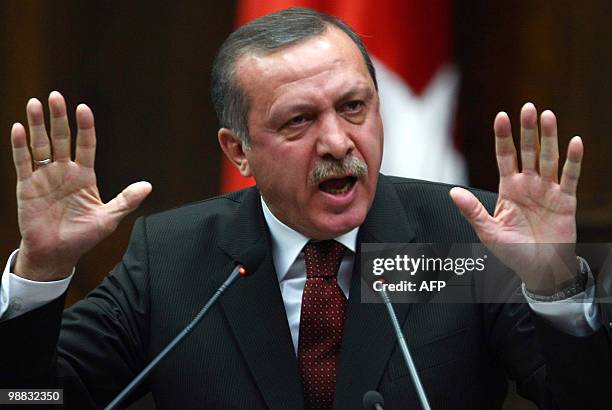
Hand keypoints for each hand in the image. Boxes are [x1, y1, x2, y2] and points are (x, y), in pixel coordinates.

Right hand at [11, 91, 151, 280]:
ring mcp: (44, 177)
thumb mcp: (109, 218)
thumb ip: (126, 200)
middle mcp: (64, 171)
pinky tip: (19, 128)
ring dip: (36, 125)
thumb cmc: (83, 236)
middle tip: (55, 96)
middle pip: (61, 139)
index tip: (83, 109)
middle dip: (59, 118)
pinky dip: (20, 145)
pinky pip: (23, 162)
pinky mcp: (27, 186)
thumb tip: (148, 186)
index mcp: (85, 176)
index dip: (85, 127)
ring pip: (40, 145)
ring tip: (34, 103)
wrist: (57, 253)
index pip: (86, 145)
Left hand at [450, 103, 582, 293]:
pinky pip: (569, 177)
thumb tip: (453, 192)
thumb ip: (472, 211)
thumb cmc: (512, 251)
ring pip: (549, 158)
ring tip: (548, 116)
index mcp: (508, 189)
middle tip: (528, 107)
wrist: (538, 269)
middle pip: (527, 151)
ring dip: (549, 137)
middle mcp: (528, 184)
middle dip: (527, 130)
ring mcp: (547, 190)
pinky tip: (575, 142)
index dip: (503, 137)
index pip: (504, 156)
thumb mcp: (488, 232)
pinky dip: (573, 160)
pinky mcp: (565, 201)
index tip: (501, 116)